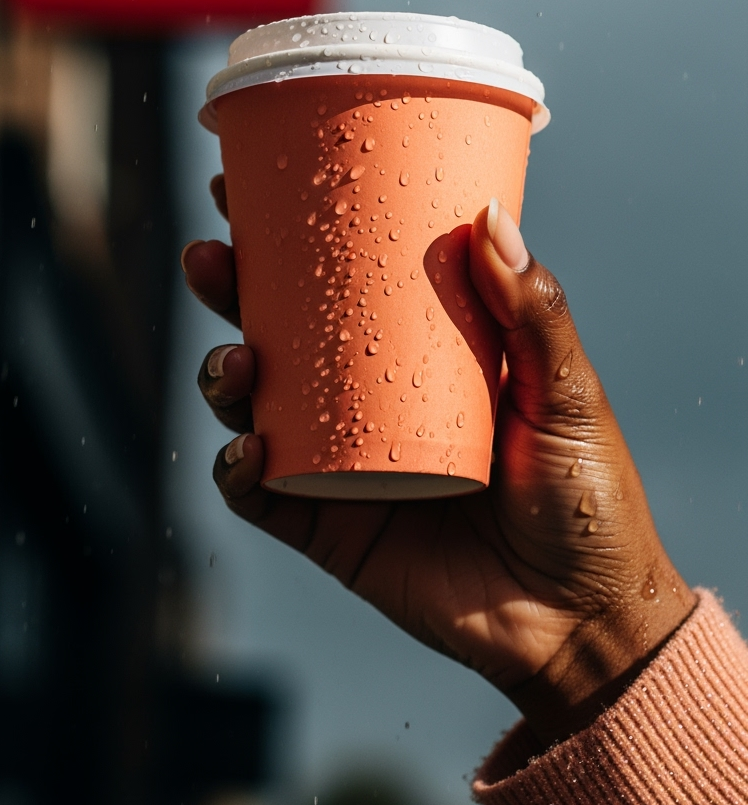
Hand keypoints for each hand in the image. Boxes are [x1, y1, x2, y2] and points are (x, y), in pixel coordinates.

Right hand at [182, 176, 694, 747]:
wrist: (582, 620)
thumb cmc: (590, 502)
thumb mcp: (569, 395)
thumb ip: (534, 314)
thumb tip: (489, 219)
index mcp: (423, 359)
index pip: (348, 284)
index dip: (296, 237)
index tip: (254, 184)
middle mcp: (373, 405)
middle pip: (282, 334)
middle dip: (234, 291)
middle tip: (214, 257)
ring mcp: (346, 467)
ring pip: (257, 407)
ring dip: (223, 375)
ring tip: (235, 359)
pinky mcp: (332, 531)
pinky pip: (262, 497)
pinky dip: (239, 470)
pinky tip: (247, 446)